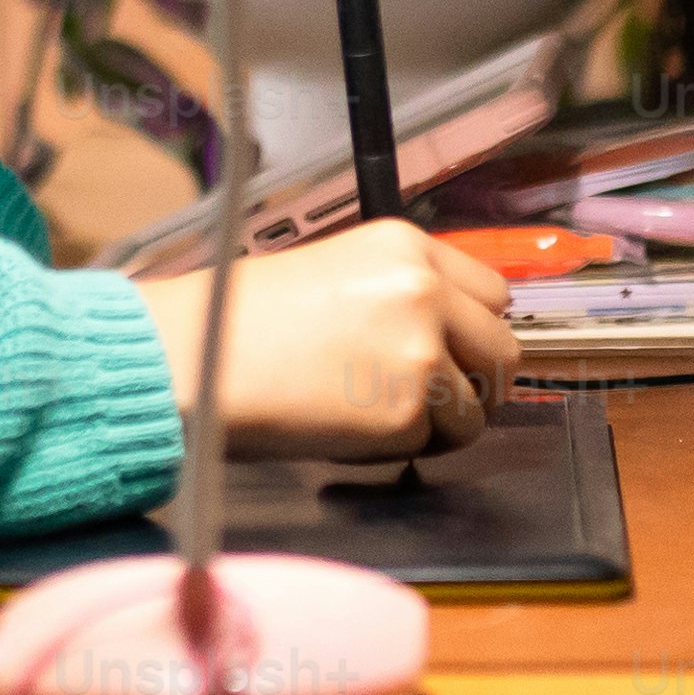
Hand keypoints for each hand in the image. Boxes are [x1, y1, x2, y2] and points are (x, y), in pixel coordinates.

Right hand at [133, 223, 521, 462]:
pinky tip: (350, 429)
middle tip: (432, 401)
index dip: (473, 333)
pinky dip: (402, 449)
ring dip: (442, 423)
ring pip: (478, 407)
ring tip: (379, 417)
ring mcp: (419, 351)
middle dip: (474, 383)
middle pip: (503, 350)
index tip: (455, 355)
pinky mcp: (404, 411)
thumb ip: (400, 295)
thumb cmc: (241, 320)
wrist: (190, 357)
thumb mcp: (335, 273)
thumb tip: (448, 338)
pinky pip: (434, 443)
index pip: (494, 293)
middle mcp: (423, 290)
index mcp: (405, 246)